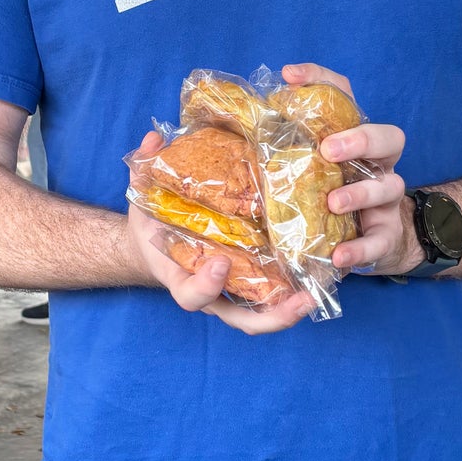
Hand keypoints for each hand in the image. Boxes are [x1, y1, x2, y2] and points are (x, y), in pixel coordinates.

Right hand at [126, 129, 315, 334]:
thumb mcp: (141, 197)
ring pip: (261, 316)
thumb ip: (144, 170)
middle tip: (301, 300)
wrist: (152, 245)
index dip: (205, 285)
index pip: (190, 295)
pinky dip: (294, 293)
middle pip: (240, 320)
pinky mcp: (247, 283)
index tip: (221, 262)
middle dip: (272, 317)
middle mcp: (208, 291)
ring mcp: (230, 292)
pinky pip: (271, 298)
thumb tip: (154, 140)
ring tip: (319, 294)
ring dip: (291, 310)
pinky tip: (319, 275)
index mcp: (179, 276)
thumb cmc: (150, 224)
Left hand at [277, 63, 417, 276]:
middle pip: (390, 137)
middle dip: (361, 138)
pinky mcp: (384, 236)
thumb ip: (277, 149)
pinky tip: (339, 255)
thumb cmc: (322, 199)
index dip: (320, 79)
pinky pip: (379, 242)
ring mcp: (384, 201)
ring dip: (359, 192)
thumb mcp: (301, 170)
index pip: (344, 98)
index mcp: (352, 141)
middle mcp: (375, 165)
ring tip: (332, 202)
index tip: (289, 75)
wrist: (361, 246)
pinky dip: (360, 249)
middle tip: (328, 149)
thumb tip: (226, 123)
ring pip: (389, 186)